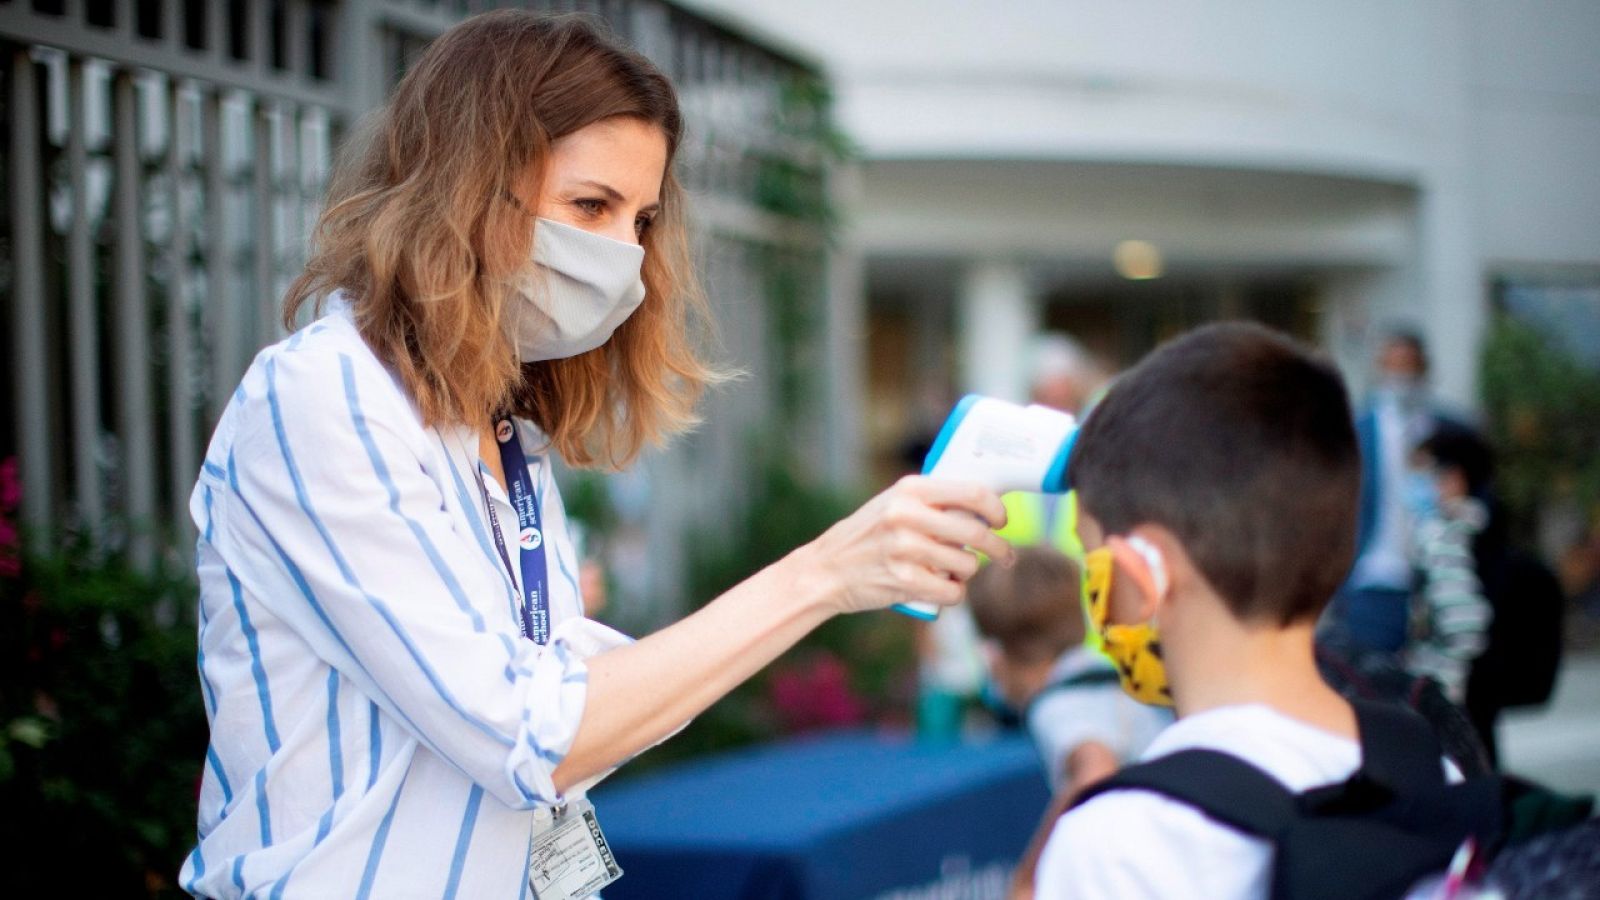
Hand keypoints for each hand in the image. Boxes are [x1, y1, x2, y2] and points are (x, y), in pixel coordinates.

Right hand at [794, 475, 1012, 614]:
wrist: (826, 570)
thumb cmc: (867, 536)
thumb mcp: (893, 503)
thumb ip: (931, 501)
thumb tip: (983, 509)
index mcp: (909, 488)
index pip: (972, 492)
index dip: (996, 509)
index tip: (1001, 521)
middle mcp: (907, 515)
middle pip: (976, 533)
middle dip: (999, 548)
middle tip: (1004, 556)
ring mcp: (905, 549)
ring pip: (967, 565)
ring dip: (968, 573)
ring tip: (952, 570)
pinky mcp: (905, 581)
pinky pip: (953, 592)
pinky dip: (954, 594)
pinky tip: (943, 588)